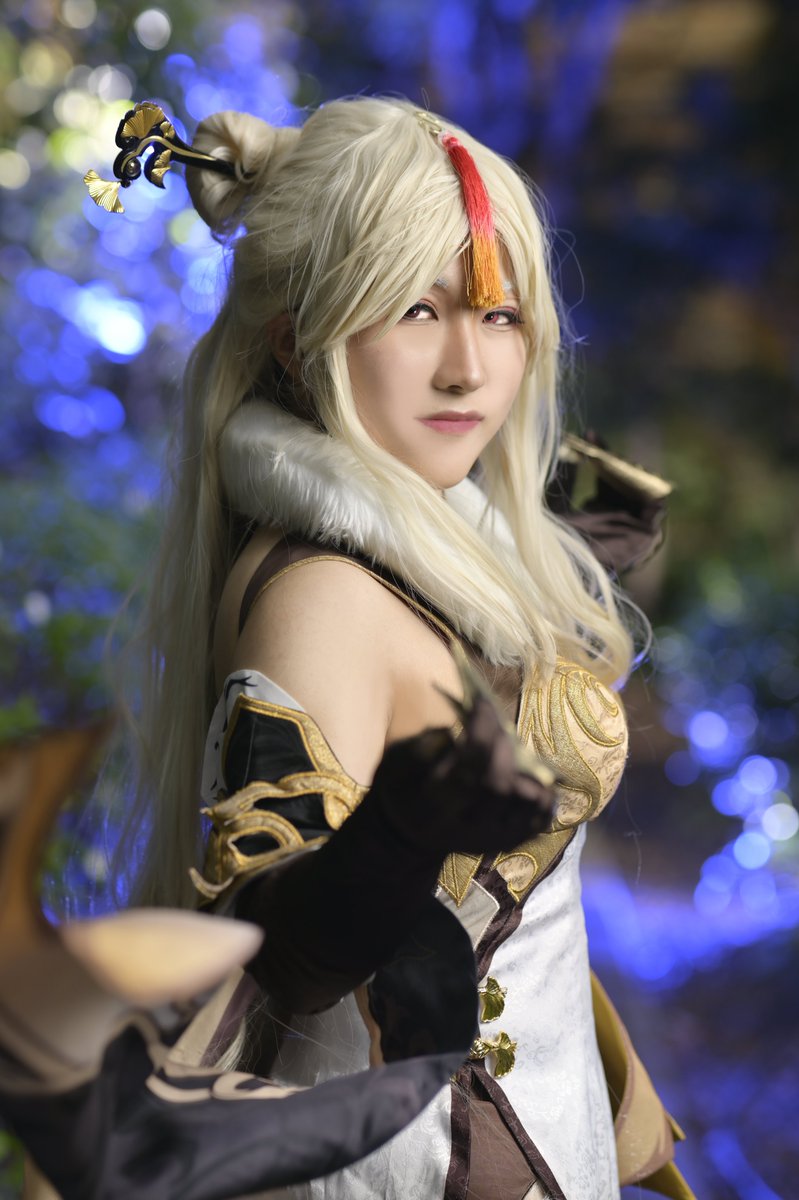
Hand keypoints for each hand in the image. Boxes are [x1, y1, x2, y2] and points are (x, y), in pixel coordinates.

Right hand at [369, 671, 555, 857]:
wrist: (408, 834)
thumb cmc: (402, 789)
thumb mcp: (396, 766)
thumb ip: (421, 748)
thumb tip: (454, 731)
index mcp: (433, 808)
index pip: (468, 769)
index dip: (480, 731)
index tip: (482, 704)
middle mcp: (466, 830)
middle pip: (498, 786)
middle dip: (503, 749)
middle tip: (498, 729)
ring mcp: (491, 839)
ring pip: (524, 804)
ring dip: (526, 770)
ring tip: (514, 752)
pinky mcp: (508, 841)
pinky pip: (538, 820)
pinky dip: (545, 796)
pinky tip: (537, 778)